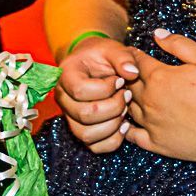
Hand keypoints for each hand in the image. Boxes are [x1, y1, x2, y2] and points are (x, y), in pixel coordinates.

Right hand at [56, 34, 140, 153]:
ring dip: (113, 125)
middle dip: (113, 107)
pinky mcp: (81, 130)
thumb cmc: (102, 56)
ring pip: (87, 135)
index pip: (81, 91)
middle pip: (85, 114)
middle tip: (126, 95)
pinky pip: (94, 147)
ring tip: (125, 110)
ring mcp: (70, 117)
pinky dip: (113, 140)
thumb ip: (123, 57)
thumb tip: (132, 73)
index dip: (105, 89)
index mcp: (66, 76)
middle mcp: (63, 99)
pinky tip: (124, 126)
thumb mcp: (112, 48)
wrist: (93, 64)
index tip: (119, 81)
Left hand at [126, 30, 195, 172]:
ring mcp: (151, 124)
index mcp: (159, 78)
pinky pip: (132, 136)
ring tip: (127, 93)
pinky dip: (126, 128)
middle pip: (127, 84)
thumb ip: (178, 44)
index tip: (133, 53)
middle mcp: (149, 101)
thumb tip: (156, 34)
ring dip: (125, 99)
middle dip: (126, 75)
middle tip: (126, 72)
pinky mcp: (157, 144)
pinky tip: (129, 123)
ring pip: (127, 108)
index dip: (133, 55)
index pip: (136, 62)